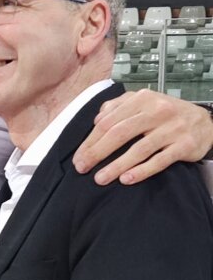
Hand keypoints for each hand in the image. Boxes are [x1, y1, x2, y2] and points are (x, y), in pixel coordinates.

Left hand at [73, 90, 212, 184]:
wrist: (204, 122)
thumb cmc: (168, 114)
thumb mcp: (144, 102)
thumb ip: (119, 106)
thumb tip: (97, 118)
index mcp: (142, 99)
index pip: (109, 120)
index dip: (91, 140)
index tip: (78, 156)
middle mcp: (157, 111)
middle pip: (120, 133)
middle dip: (97, 152)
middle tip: (82, 168)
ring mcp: (171, 129)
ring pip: (138, 149)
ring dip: (116, 165)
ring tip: (100, 179)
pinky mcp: (184, 146)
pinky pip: (159, 161)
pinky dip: (142, 171)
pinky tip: (126, 180)